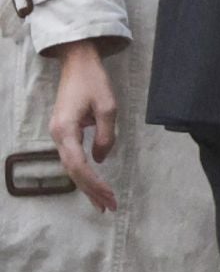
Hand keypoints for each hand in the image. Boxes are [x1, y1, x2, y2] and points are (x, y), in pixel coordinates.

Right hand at [48, 39, 118, 211]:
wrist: (77, 64)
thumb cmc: (93, 82)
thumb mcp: (107, 107)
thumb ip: (106, 135)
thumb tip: (101, 159)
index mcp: (66, 131)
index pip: (78, 165)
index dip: (93, 183)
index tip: (109, 195)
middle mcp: (58, 136)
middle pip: (73, 171)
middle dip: (91, 190)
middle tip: (109, 207)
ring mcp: (59, 135)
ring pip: (72, 167)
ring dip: (87, 185)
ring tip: (103, 202)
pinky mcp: (64, 132)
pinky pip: (72, 158)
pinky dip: (84, 172)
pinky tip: (93, 183)